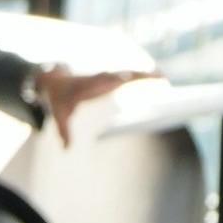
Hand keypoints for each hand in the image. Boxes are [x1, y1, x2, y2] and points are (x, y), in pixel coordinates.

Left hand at [37, 62, 151, 143]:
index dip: (116, 78)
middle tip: (159, 79)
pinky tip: (159, 79)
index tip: (127, 78)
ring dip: (148, 75)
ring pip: (133, 73)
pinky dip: (146, 77)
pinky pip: (133, 76)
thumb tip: (66, 149)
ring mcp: (111, 76)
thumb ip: (64, 130)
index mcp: (91, 83)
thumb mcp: (60, 114)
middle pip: (126, 74)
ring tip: (165, 79)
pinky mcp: (115, 79)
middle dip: (140, 75)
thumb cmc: (60, 98)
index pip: (106, 79)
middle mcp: (104, 77)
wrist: (58, 81)